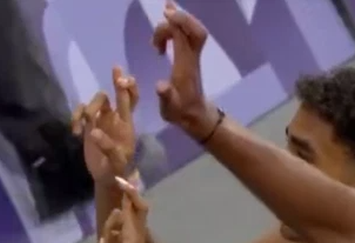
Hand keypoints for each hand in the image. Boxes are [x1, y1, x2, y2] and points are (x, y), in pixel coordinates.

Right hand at [73, 67, 139, 183]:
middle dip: (115, 83)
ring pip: (96, 102)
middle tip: (116, 71)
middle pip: (113, 96)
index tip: (126, 78)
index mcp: (126, 124)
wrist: (106, 177)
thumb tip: (94, 132)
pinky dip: (76, 117)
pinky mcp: (88, 126)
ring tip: (82, 126)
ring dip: (88, 108)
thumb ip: (108, 147)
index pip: (130, 102)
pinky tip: (76, 132)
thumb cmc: (117, 170)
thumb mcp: (116, 162)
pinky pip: (81, 112)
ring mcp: (101, 121)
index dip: (129, 89)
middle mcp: (114, 119)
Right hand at [151, 1, 219, 138]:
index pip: (185, 39)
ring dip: (177, 24)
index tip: (165, 16)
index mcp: (185, 67)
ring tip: (158, 36)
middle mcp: (191, 58)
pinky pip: (189, 35)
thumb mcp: (169, 108)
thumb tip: (160, 86)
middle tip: (164, 14)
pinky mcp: (191, 56)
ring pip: (193, 30)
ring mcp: (193, 56)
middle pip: (194, 30)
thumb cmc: (180, 112)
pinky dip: (178, 27)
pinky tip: (167, 28)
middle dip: (180, 18)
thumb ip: (165, 97)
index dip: (177, 24)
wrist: (196, 116)